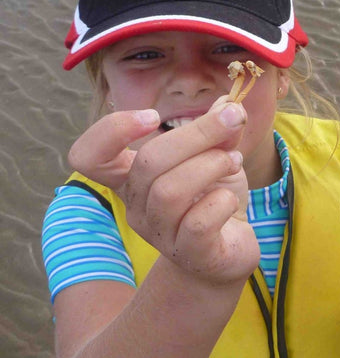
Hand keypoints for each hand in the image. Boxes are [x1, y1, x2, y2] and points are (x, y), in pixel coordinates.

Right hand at [68, 97, 258, 285]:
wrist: (230, 251)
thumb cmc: (214, 199)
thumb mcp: (218, 157)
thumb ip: (219, 132)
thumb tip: (227, 104)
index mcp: (133, 177)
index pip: (88, 157)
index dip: (110, 131)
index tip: (153, 116)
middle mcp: (137, 206)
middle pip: (148, 162)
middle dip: (197, 133)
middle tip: (232, 121)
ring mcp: (160, 234)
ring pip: (170, 191)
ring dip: (212, 164)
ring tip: (234, 161)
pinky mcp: (190, 254)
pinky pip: (198, 222)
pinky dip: (222, 201)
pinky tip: (230, 199)